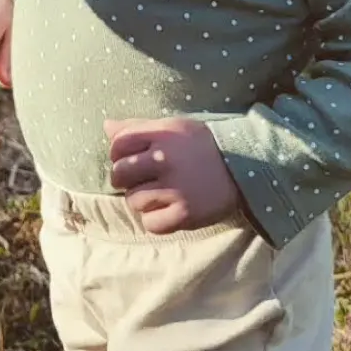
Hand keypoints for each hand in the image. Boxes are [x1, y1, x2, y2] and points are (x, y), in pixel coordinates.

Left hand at [105, 117, 243, 234]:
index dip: (119, 155)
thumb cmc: (202, 145)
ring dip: (143, 201)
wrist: (245, 168)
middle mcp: (166, 161)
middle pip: (119, 175)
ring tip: (162, 194)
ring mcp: (175, 189)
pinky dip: (156, 220)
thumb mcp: (173, 127)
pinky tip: (169, 210)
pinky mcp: (185, 214)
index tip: (132, 160)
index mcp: (162, 136)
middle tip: (145, 180)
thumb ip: (138, 127)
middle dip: (127, 179)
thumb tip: (106, 127)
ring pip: (133, 201)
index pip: (118, 146)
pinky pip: (150, 223)